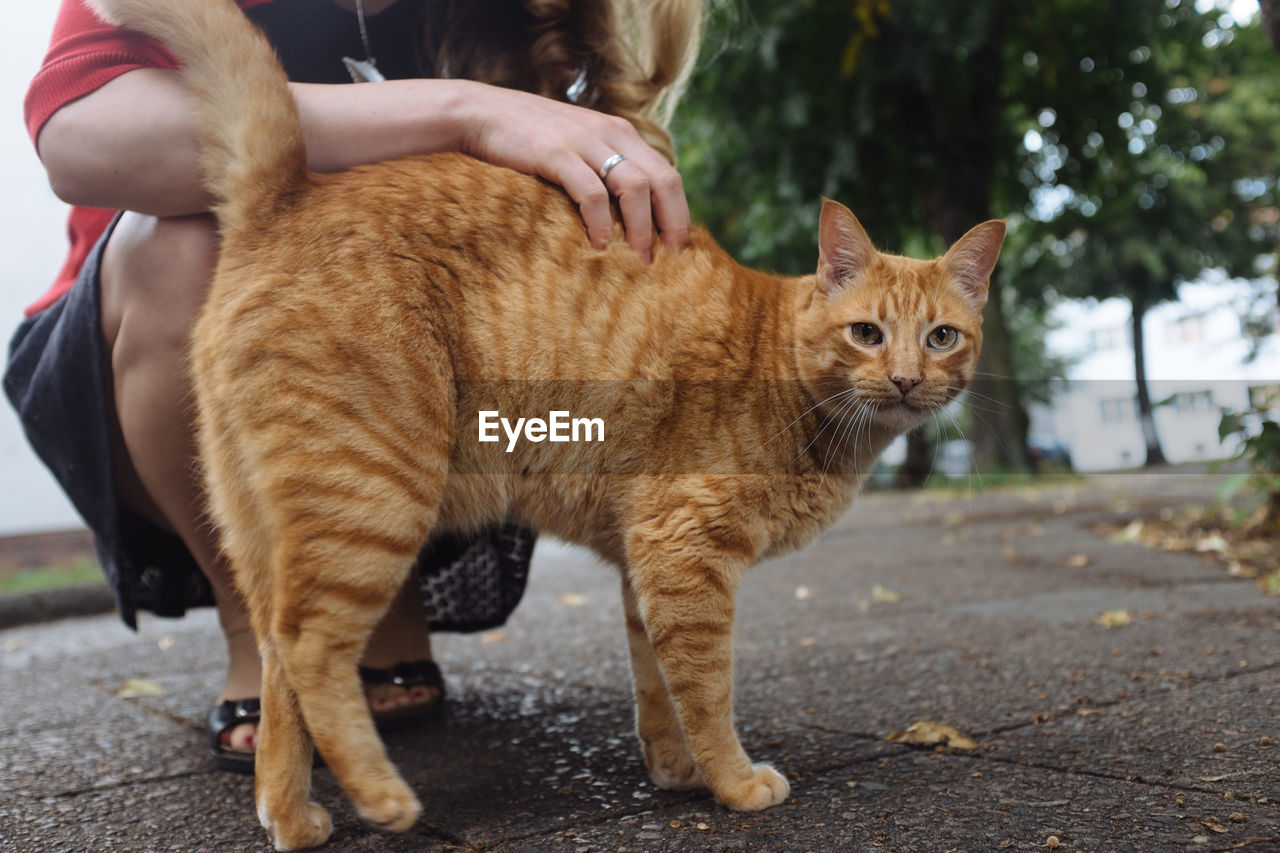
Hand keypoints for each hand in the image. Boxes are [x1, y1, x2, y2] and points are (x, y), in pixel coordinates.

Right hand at [454, 81, 690, 262]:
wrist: (481, 113)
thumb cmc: (529, 140)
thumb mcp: (578, 146)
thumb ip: (603, 167)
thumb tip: (627, 215)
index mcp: (621, 133)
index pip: (668, 173)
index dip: (679, 213)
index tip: (679, 247)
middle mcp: (611, 133)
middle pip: (662, 181)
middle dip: (670, 224)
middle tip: (668, 259)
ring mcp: (585, 142)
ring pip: (634, 188)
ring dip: (641, 228)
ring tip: (638, 258)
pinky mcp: (557, 154)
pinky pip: (592, 193)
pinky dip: (600, 223)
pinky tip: (598, 246)